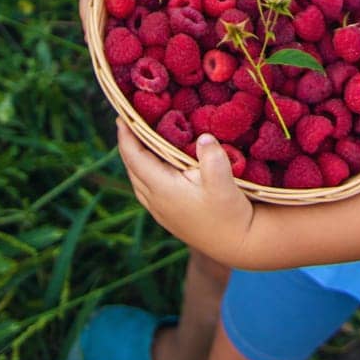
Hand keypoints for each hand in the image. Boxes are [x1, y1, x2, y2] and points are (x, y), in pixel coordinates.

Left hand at [116, 120, 255, 266]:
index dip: (125, 135)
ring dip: (136, 159)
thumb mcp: (224, 183)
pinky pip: (146, 189)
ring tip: (141, 139)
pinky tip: (157, 165)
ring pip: (138, 180)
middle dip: (128, 143)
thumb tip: (204, 137)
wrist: (238, 244)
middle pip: (132, 167)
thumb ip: (212, 158)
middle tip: (131, 120)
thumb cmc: (230, 213)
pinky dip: (145, 171)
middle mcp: (155, 201)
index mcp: (162, 189)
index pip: (134, 158)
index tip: (121, 115)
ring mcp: (160, 211)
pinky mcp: (168, 216)